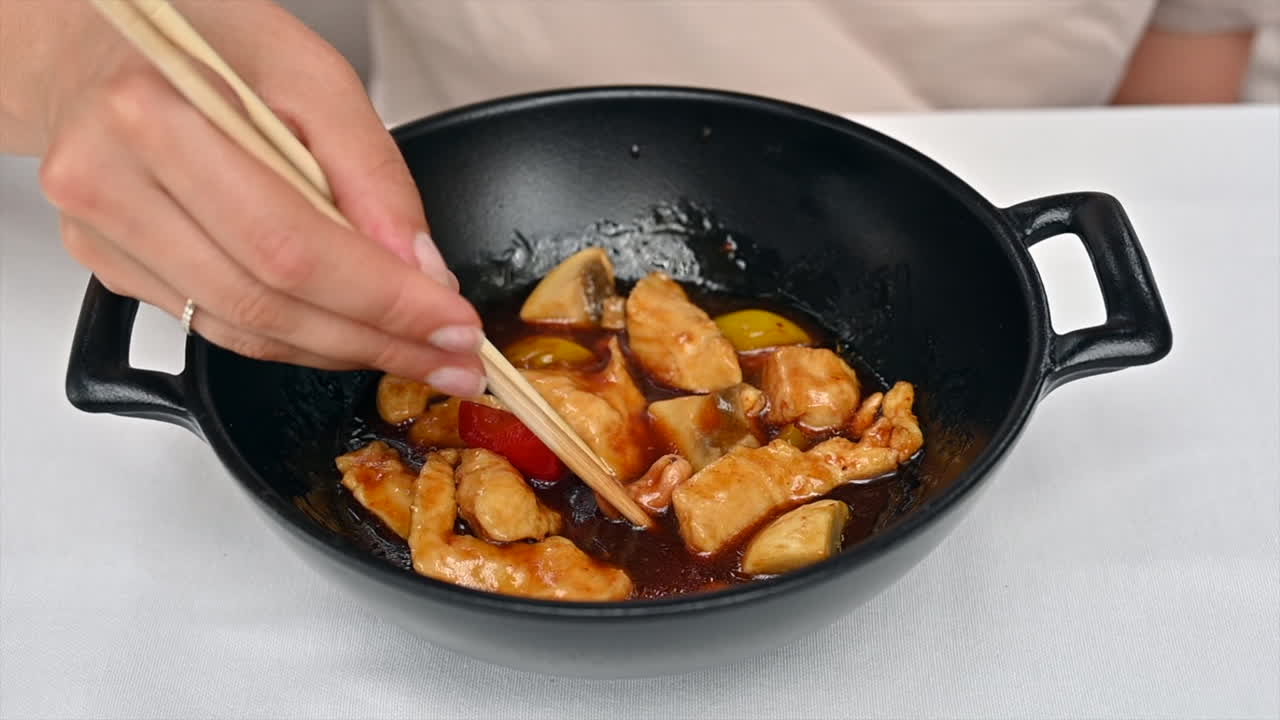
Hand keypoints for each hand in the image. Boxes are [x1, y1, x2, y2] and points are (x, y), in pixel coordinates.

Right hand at [34, 1, 486, 396]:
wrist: (96, 37)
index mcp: (155, 115)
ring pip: (244, 330)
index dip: (383, 301)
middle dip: (378, 340)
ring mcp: (100, 233)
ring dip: (343, 351)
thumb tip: (420, 271)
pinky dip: (297, 339)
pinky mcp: (109, 265)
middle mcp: (110, 183)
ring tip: (416, 354)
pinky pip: (218, 326)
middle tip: (452, 359)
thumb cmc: (205, 37)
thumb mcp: (314, 75)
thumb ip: (372, 174)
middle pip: (269, 302)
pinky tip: (351, 334)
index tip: (455, 326)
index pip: (291, 247)